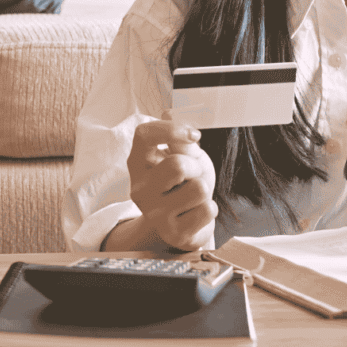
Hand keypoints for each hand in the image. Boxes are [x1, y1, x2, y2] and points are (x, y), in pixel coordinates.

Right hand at [126, 110, 217, 250]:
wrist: (183, 223)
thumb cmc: (181, 182)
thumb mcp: (180, 155)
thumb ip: (177, 138)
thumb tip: (168, 112)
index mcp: (137, 163)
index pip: (144, 134)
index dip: (172, 129)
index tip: (194, 135)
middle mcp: (140, 188)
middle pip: (177, 165)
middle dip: (195, 166)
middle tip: (192, 173)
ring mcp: (154, 213)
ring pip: (198, 189)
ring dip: (204, 188)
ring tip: (192, 195)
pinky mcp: (174, 233)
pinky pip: (207, 210)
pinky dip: (209, 209)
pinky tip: (195, 212)